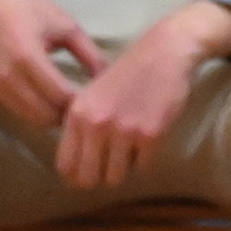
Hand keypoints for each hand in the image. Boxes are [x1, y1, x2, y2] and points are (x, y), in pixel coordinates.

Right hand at [0, 0, 103, 129]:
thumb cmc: (28, 10)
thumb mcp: (64, 24)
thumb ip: (88, 52)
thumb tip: (107, 78)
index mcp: (28, 56)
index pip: (59, 96)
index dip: (79, 102)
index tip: (93, 99)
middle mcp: (8, 78)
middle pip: (45, 115)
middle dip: (66, 114)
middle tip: (81, 106)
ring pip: (31, 120)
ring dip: (51, 117)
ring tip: (66, 104)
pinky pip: (17, 114)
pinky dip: (34, 113)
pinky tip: (47, 99)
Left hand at [54, 0, 230, 190]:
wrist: (165, 51)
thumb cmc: (128, 73)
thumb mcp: (93, 94)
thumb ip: (80, 127)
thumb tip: (73, 169)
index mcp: (78, 113)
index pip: (65, 166)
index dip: (76, 176)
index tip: (89, 171)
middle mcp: (96, 124)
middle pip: (88, 179)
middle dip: (100, 177)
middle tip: (112, 163)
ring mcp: (123, 130)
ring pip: (115, 178)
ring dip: (124, 167)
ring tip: (131, 145)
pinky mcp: (150, 135)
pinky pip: (142, 167)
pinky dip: (145, 157)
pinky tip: (148, 135)